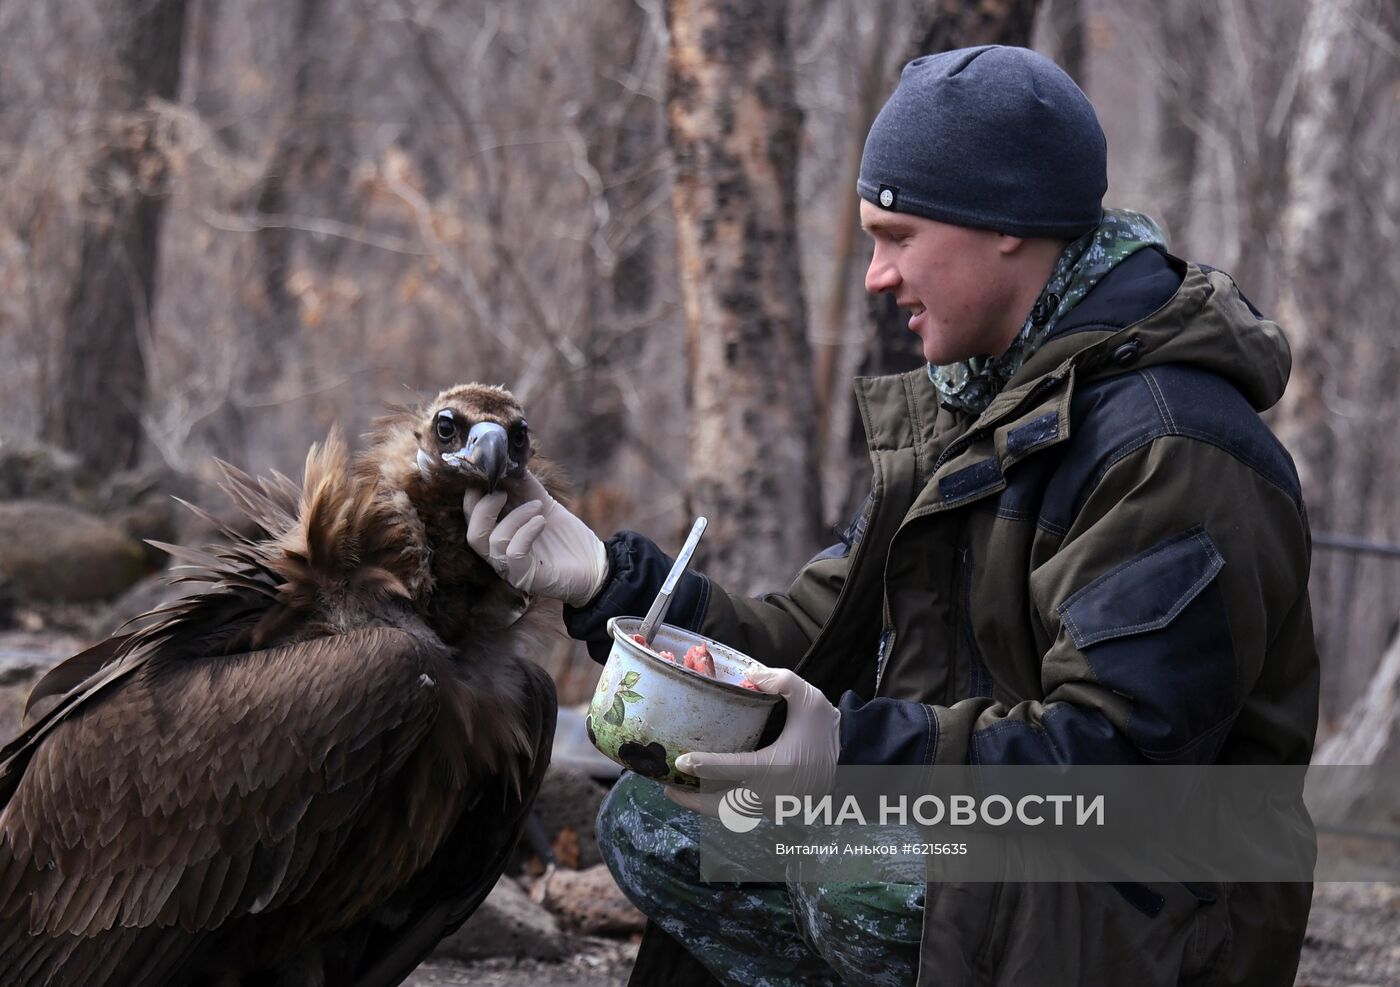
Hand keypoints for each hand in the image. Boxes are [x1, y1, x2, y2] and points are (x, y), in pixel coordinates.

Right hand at [462, 471, 608, 605]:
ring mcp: (511, 569)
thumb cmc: (566, 537)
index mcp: (498, 536)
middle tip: (504, 492)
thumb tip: (513, 461)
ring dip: (515, 516)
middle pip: (473, 533)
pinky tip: (542, 521)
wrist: (595, 564)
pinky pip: (514, 552)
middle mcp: (499, 555)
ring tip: (538, 506)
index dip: (473, 498)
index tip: (488, 477)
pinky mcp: (526, 577)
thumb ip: (526, 487)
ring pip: (494, 540)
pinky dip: (526, 531)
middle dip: (485, 507)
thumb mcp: (544, 505)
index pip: (472, 519)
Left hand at [666, 665, 839, 816]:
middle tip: (668, 788)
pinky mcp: (777, 811)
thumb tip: (753, 673)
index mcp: (774, 767)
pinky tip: (708, 795)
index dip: (702, 766)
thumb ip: (782, 681)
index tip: (681, 762)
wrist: (857, 762)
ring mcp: (773, 807)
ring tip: (680, 793)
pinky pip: (742, 813)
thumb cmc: (830, 731)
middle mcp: (770, 794)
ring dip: (703, 806)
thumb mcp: (810, 698)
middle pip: (720, 806)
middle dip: (690, 801)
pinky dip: (721, 807)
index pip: (729, 769)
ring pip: (730, 814)